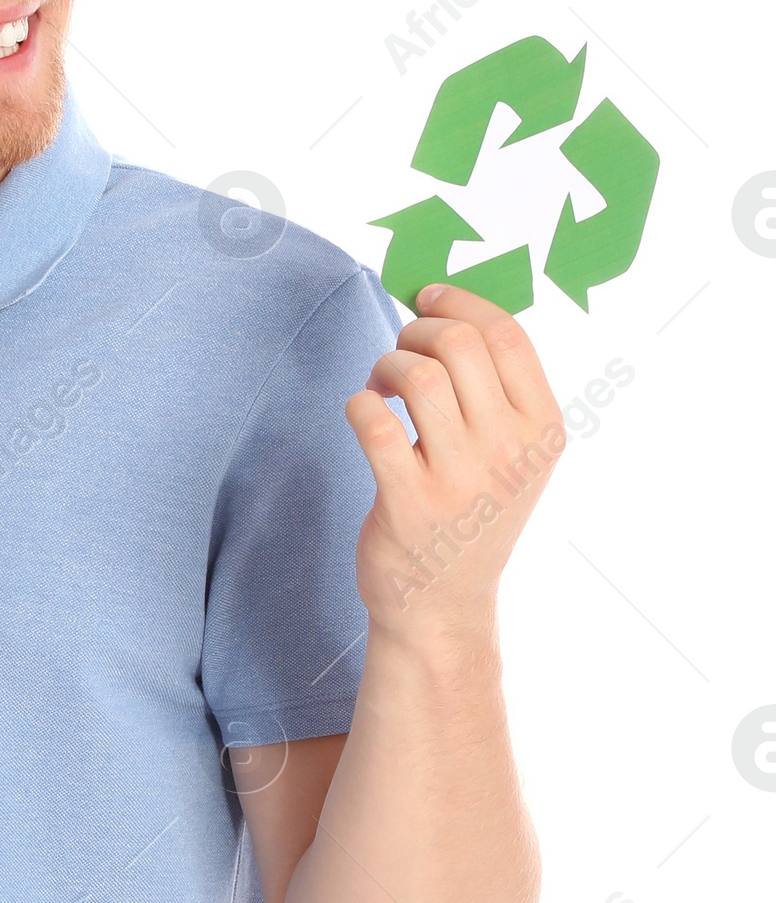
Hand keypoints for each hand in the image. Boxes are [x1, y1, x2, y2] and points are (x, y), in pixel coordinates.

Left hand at [344, 281, 565, 637]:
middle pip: (460, 344)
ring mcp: (461, 481)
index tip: (428, 297)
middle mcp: (510, 453)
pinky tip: (365, 416)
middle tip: (401, 354)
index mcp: (544, 430)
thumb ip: (496, 389)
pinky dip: (360, 404)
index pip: (509, 335)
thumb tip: (449, 307)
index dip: (461, 302)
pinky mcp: (409, 504)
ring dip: (387, 365)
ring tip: (382, 387)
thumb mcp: (512, 455)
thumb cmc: (471, 514)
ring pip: (419, 376)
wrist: (444, 606)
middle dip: (417, 331)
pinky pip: (374, 422)